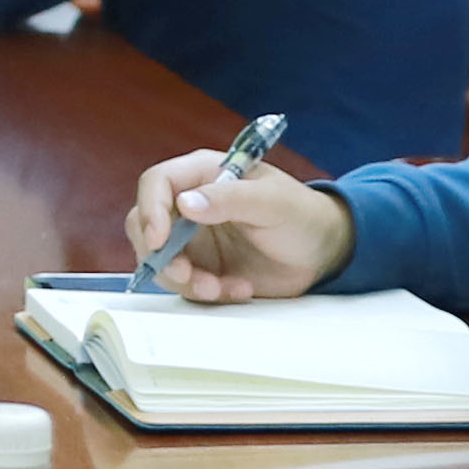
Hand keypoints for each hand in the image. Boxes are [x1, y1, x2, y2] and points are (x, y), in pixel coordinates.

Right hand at [123, 145, 351, 300]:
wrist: (324, 252)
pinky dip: (205, 292)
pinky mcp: (203, 267)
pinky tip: (238, 289)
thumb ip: (230, 199)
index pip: (157, 184)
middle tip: (186, 275)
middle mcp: (190, 205)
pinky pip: (185, 283)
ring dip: (184, 279)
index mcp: (204, 175)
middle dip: (160, 254)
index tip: (159, 240)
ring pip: (160, 259)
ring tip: (220, 287)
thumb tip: (185, 204)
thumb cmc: (302, 215)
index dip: (150, 210)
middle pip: (145, 224)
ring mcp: (194, 238)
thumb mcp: (272, 203)